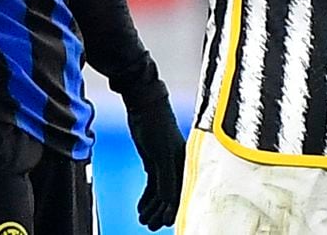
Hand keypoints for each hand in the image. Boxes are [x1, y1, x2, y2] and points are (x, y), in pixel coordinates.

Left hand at [126, 96, 185, 229]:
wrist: (143, 103)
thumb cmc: (156, 123)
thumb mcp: (162, 154)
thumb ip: (167, 179)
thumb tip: (169, 202)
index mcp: (185, 163)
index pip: (181, 193)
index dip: (174, 210)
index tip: (166, 224)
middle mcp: (178, 166)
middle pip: (171, 196)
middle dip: (161, 213)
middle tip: (150, 226)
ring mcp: (166, 164)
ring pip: (161, 192)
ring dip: (152, 207)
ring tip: (143, 220)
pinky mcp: (155, 161)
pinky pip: (153, 184)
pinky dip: (147, 197)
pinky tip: (141, 208)